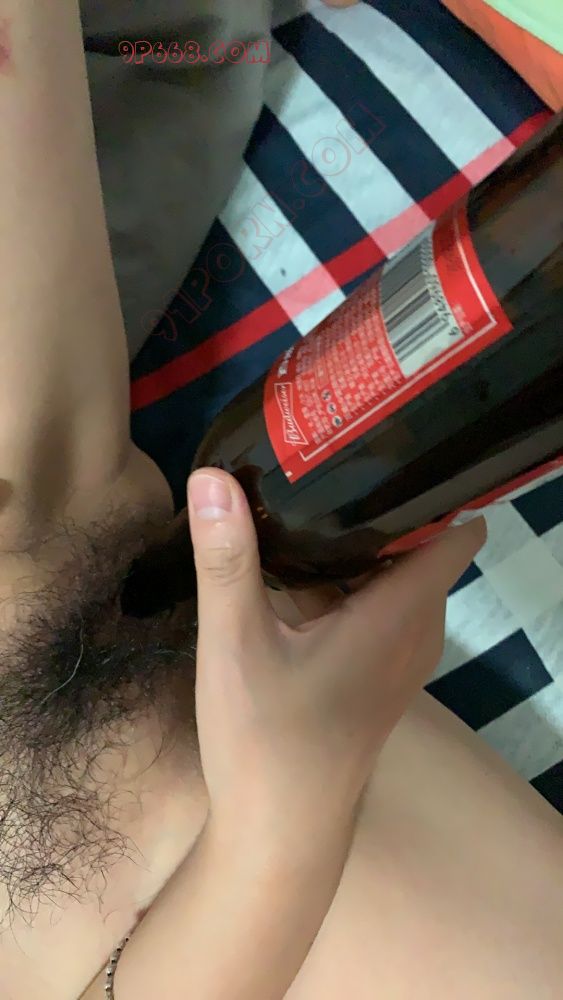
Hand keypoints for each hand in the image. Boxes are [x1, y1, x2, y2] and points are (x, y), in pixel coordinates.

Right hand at [188, 469, 485, 853]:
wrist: (280, 834)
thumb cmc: (266, 742)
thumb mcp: (236, 645)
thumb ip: (227, 560)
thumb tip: (213, 474)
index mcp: (399, 615)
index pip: (455, 534)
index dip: (441, 484)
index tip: (398, 439)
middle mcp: (416, 632)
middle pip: (424, 546)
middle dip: (391, 498)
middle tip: (336, 449)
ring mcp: (402, 656)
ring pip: (400, 576)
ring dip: (370, 537)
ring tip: (319, 486)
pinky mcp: (380, 674)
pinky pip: (383, 604)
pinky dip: (358, 574)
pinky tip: (308, 556)